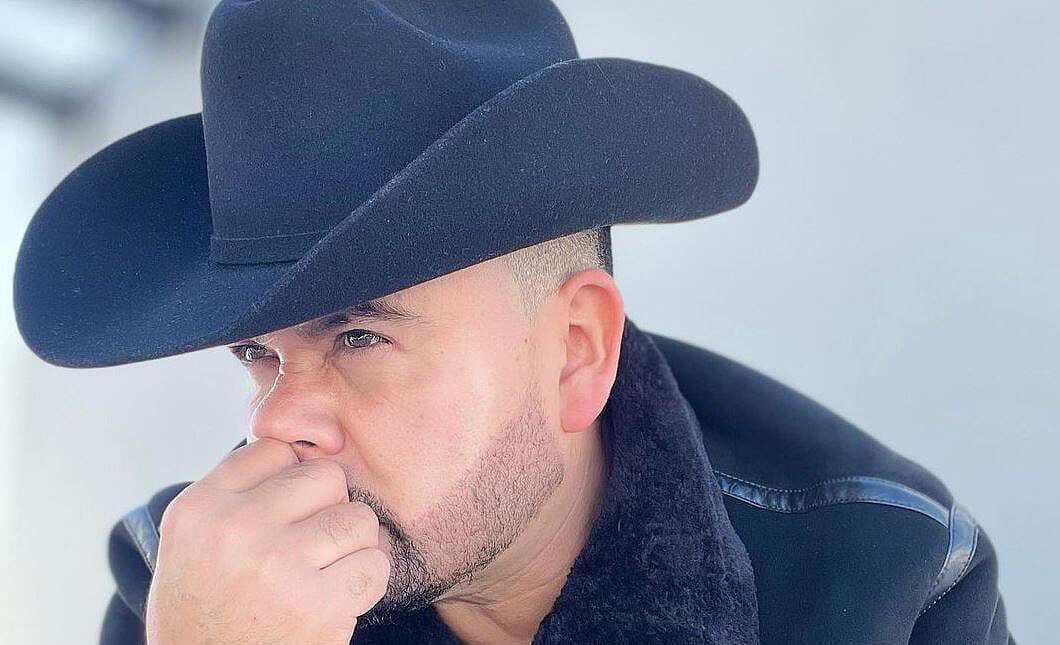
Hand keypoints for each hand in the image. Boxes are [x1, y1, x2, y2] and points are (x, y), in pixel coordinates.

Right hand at [144, 438, 389, 644]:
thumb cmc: (202, 613)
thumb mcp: (191, 543)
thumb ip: (235, 494)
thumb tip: (299, 450)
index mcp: (200, 508)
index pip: (275, 449)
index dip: (291, 478)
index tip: (286, 510)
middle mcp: (237, 529)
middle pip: (326, 476)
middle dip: (329, 507)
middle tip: (310, 542)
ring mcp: (279, 565)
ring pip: (358, 518)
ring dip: (351, 545)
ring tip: (324, 570)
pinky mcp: (318, 606)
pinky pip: (374, 565)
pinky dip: (365, 581)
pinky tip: (336, 594)